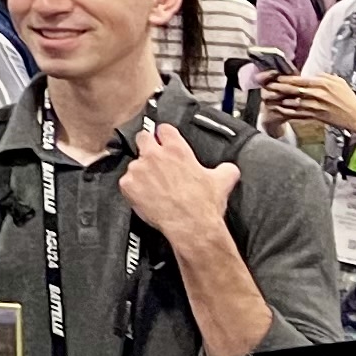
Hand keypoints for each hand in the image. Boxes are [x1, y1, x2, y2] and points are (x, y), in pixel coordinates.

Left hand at [122, 119, 247, 243]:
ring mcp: (139, 169)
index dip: (165, 135)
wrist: (191, 226)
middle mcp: (155, 155)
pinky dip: (133, 188)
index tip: (165, 139)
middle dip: (147, 145)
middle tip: (154, 158)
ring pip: (134, 163)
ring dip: (141, 171)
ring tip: (153, 185)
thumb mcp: (223, 181)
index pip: (164, 129)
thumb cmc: (203, 205)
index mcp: (177, 150)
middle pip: (142, 138)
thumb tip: (228, 169)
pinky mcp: (128, 185)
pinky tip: (145, 196)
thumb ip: (225, 168)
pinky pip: (126, 181)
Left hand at [260, 71, 355, 140]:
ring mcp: (315, 107)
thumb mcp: (337, 81)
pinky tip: (279, 110)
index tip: (275, 77)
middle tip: (266, 86)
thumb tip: (310, 75)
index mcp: (322, 84)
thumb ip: (323, 76)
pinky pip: (298, 114)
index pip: (299, 80)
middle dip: (278, 88)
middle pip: (293, 90)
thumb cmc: (348, 98)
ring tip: (268, 98)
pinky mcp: (315, 117)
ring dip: (279, 101)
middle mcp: (317, 95)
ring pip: (292, 103)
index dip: (285, 79)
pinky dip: (287, 112)